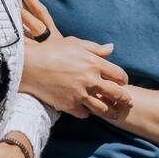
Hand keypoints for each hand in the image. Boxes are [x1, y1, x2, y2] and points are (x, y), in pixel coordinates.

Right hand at [19, 0, 131, 119]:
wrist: (30, 66)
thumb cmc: (51, 51)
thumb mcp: (74, 44)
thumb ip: (95, 48)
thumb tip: (111, 49)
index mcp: (93, 63)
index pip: (118, 75)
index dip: (123, 79)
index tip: (122, 82)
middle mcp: (89, 80)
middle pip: (116, 93)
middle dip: (124, 99)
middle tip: (128, 102)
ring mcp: (79, 94)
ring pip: (102, 108)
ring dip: (110, 111)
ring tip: (114, 113)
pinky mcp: (69, 105)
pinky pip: (84, 114)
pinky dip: (87, 113)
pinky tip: (88, 111)